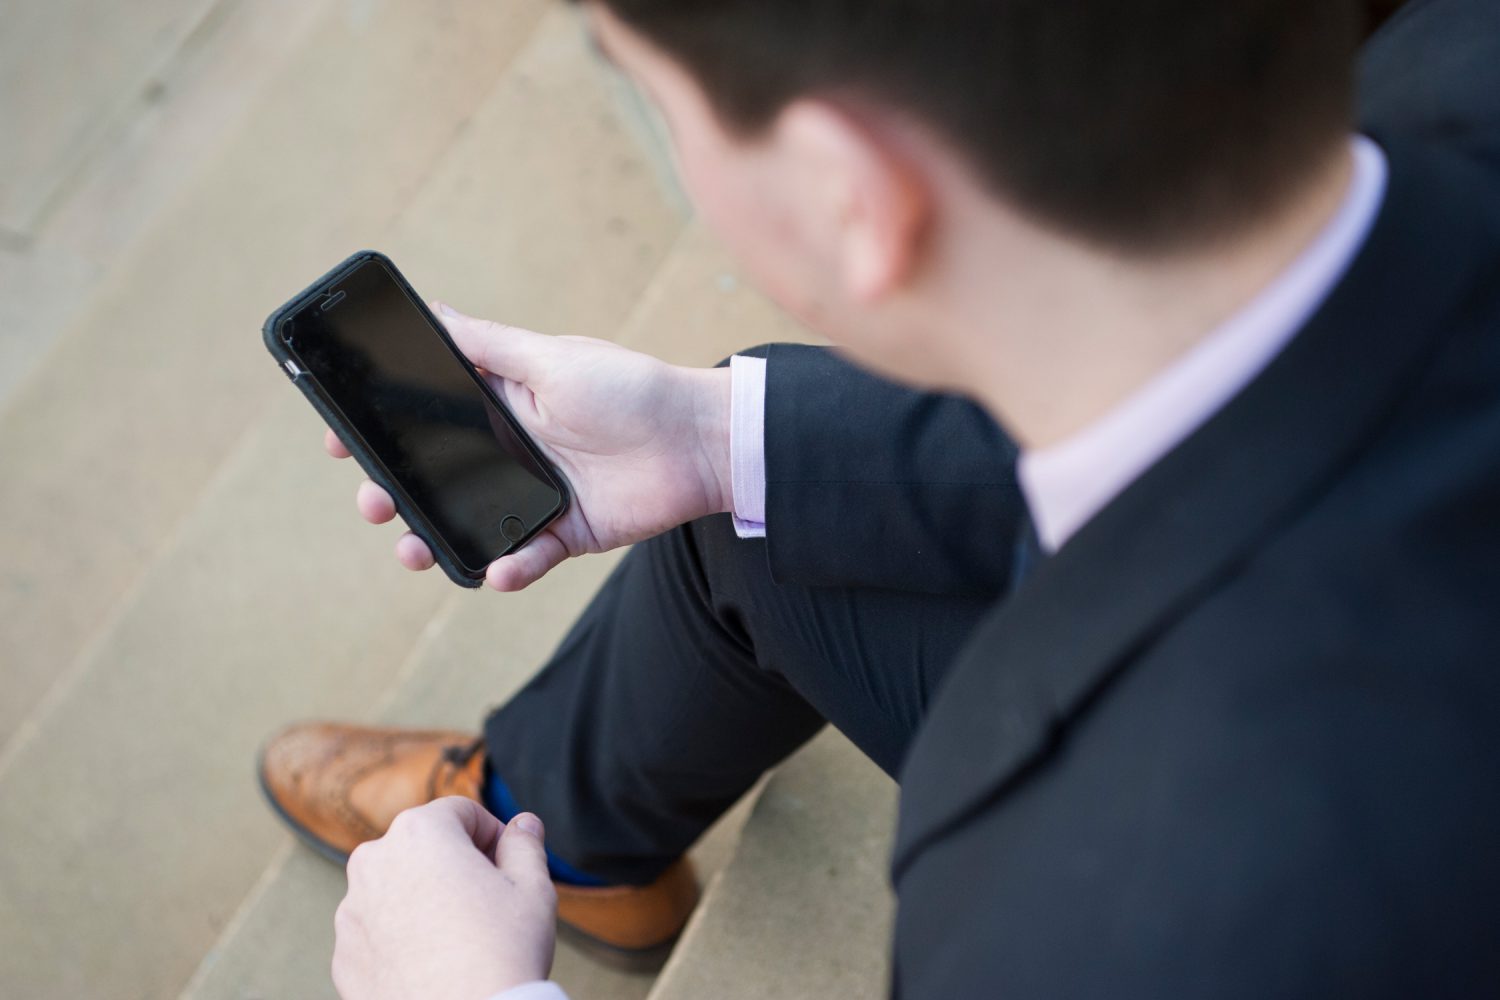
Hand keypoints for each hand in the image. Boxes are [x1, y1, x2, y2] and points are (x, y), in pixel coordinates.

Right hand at [326, 303, 733, 589]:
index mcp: (498, 405)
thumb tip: (430, 311)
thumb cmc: (630, 388)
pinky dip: (509, 570)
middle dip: (390, 493)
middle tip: (372, 501)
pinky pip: (525, 558)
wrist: (699, 440)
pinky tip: (498, 570)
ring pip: (466, 525)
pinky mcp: (564, 533)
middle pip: (432, 480)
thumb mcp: (550, 357)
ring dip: (432, 540)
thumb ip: (487, 345)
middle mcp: (507, 451)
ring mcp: (532, 495)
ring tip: (414, 550)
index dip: (378, 432)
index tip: (338, 442)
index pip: (422, 420)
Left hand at [332, 798, 556, 999]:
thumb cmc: (502, 953)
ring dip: (425, 899)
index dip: (493, 835)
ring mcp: (351, 912)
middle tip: (489, 901)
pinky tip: (434, 964)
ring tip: (461, 938)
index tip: (509, 866)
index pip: (461, 812)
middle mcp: (373, 862)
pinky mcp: (343, 957)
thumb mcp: (532, 888)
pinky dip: (402, 939)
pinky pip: (378, 932)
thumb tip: (522, 824)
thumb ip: (524, 844)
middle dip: (455, 864)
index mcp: (419, 832)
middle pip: (423, 847)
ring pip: (397, 889)